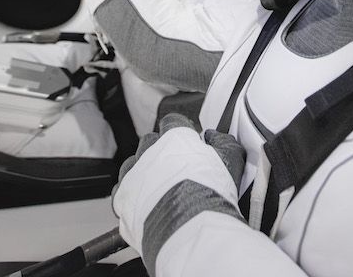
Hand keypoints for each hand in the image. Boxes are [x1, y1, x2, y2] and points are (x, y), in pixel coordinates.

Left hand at [112, 114, 245, 273]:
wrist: (188, 230)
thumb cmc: (210, 196)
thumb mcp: (231, 160)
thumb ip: (224, 142)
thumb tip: (214, 137)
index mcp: (174, 137)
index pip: (172, 122)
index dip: (181, 132)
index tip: (187, 143)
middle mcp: (149, 150)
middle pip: (151, 142)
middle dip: (161, 152)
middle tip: (176, 170)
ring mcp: (132, 173)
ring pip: (133, 164)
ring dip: (143, 172)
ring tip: (160, 191)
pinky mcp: (121, 197)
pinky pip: (121, 190)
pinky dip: (131, 196)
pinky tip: (145, 205)